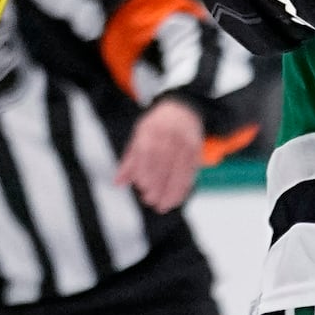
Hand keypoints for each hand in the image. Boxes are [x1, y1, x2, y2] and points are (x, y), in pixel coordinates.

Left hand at [115, 97, 205, 211]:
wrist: (183, 108)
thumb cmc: (158, 125)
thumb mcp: (139, 136)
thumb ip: (130, 161)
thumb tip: (118, 182)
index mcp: (152, 129)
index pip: (149, 149)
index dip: (146, 169)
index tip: (142, 186)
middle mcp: (170, 134)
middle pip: (165, 160)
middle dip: (158, 183)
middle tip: (151, 200)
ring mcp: (185, 141)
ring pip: (180, 168)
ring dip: (172, 189)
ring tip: (164, 205)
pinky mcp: (196, 150)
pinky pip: (191, 170)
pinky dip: (184, 187)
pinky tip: (177, 199)